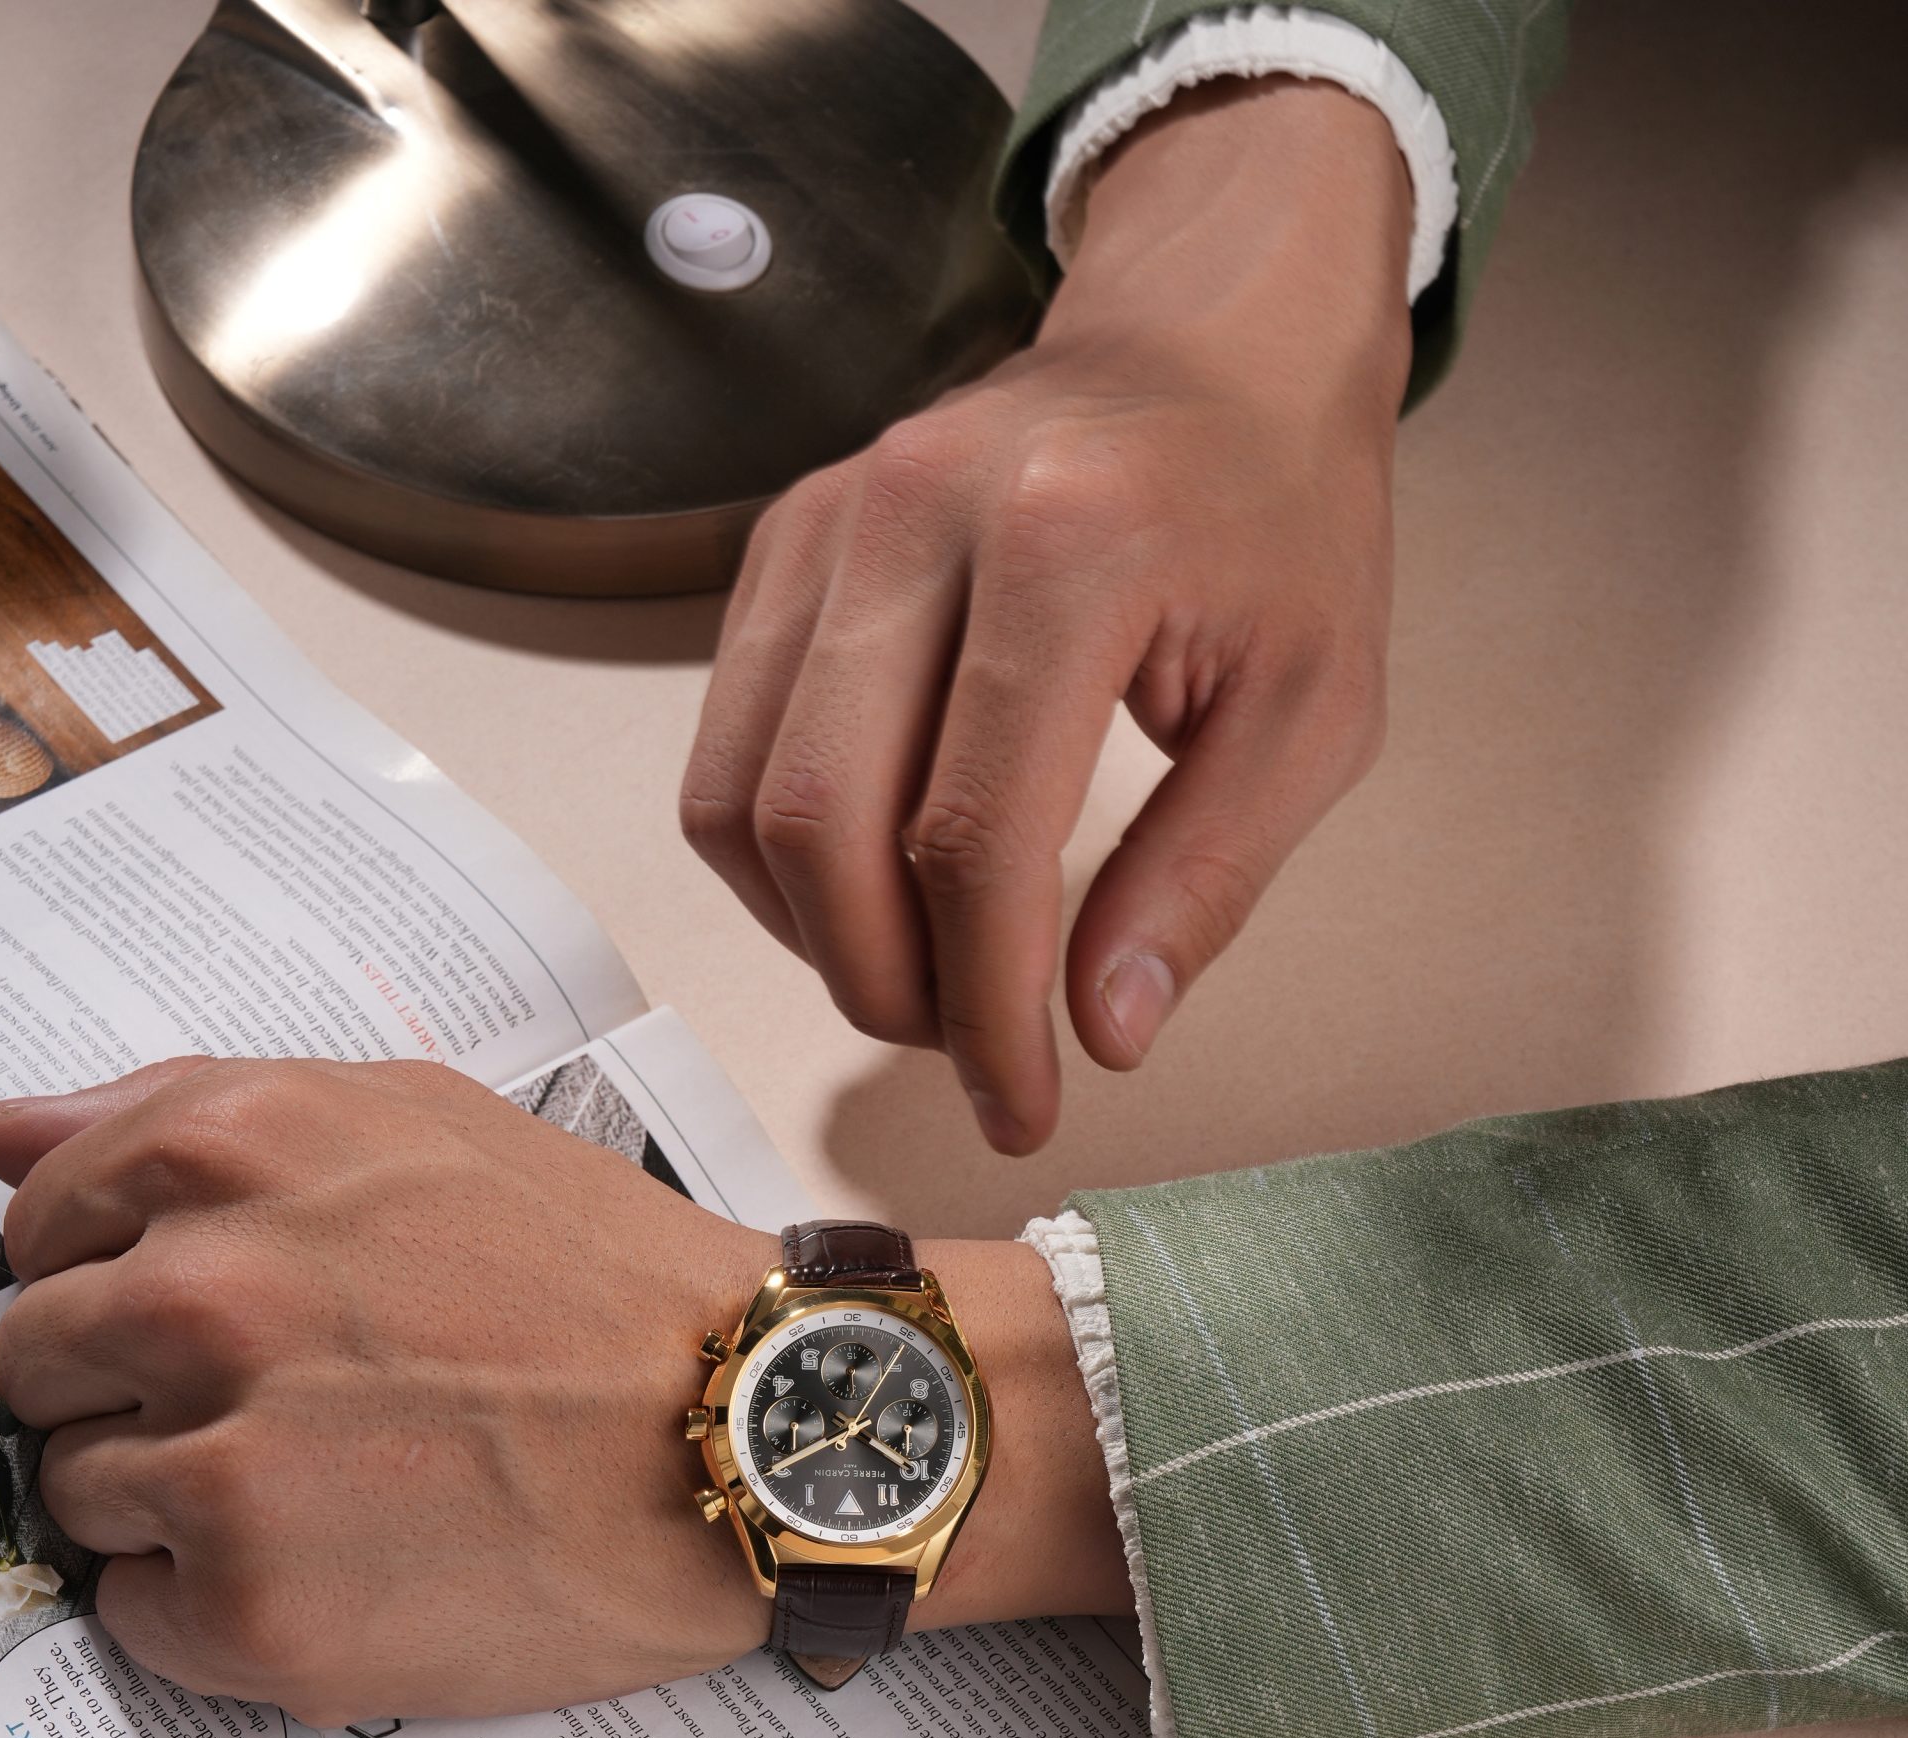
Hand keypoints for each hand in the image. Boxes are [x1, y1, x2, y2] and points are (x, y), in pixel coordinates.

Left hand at [0, 1062, 1127, 1720]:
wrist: (756, 1432)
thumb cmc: (603, 1280)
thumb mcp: (416, 1119)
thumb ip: (189, 1107)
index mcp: (229, 1148)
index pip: (34, 1224)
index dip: (117, 1271)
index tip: (214, 1312)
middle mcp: (200, 1296)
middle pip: (28, 1365)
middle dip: (129, 1388)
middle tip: (289, 1410)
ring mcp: (220, 1462)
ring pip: (76, 1497)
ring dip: (176, 1503)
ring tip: (338, 1491)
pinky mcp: (254, 1613)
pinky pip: (134, 1618)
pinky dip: (214, 1608)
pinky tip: (345, 1567)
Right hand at [680, 76, 1413, 1153]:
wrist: (1211, 336)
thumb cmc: (1275, 516)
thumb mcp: (1313, 711)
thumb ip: (1205, 879)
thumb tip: (1100, 1033)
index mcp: (1071, 546)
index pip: (973, 839)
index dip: (983, 1010)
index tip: (1021, 1101)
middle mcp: (919, 514)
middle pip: (821, 823)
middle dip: (883, 986)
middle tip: (963, 1050)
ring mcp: (831, 520)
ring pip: (742, 798)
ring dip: (816, 937)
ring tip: (920, 980)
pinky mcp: (784, 543)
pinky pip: (723, 747)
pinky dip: (777, 860)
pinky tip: (868, 895)